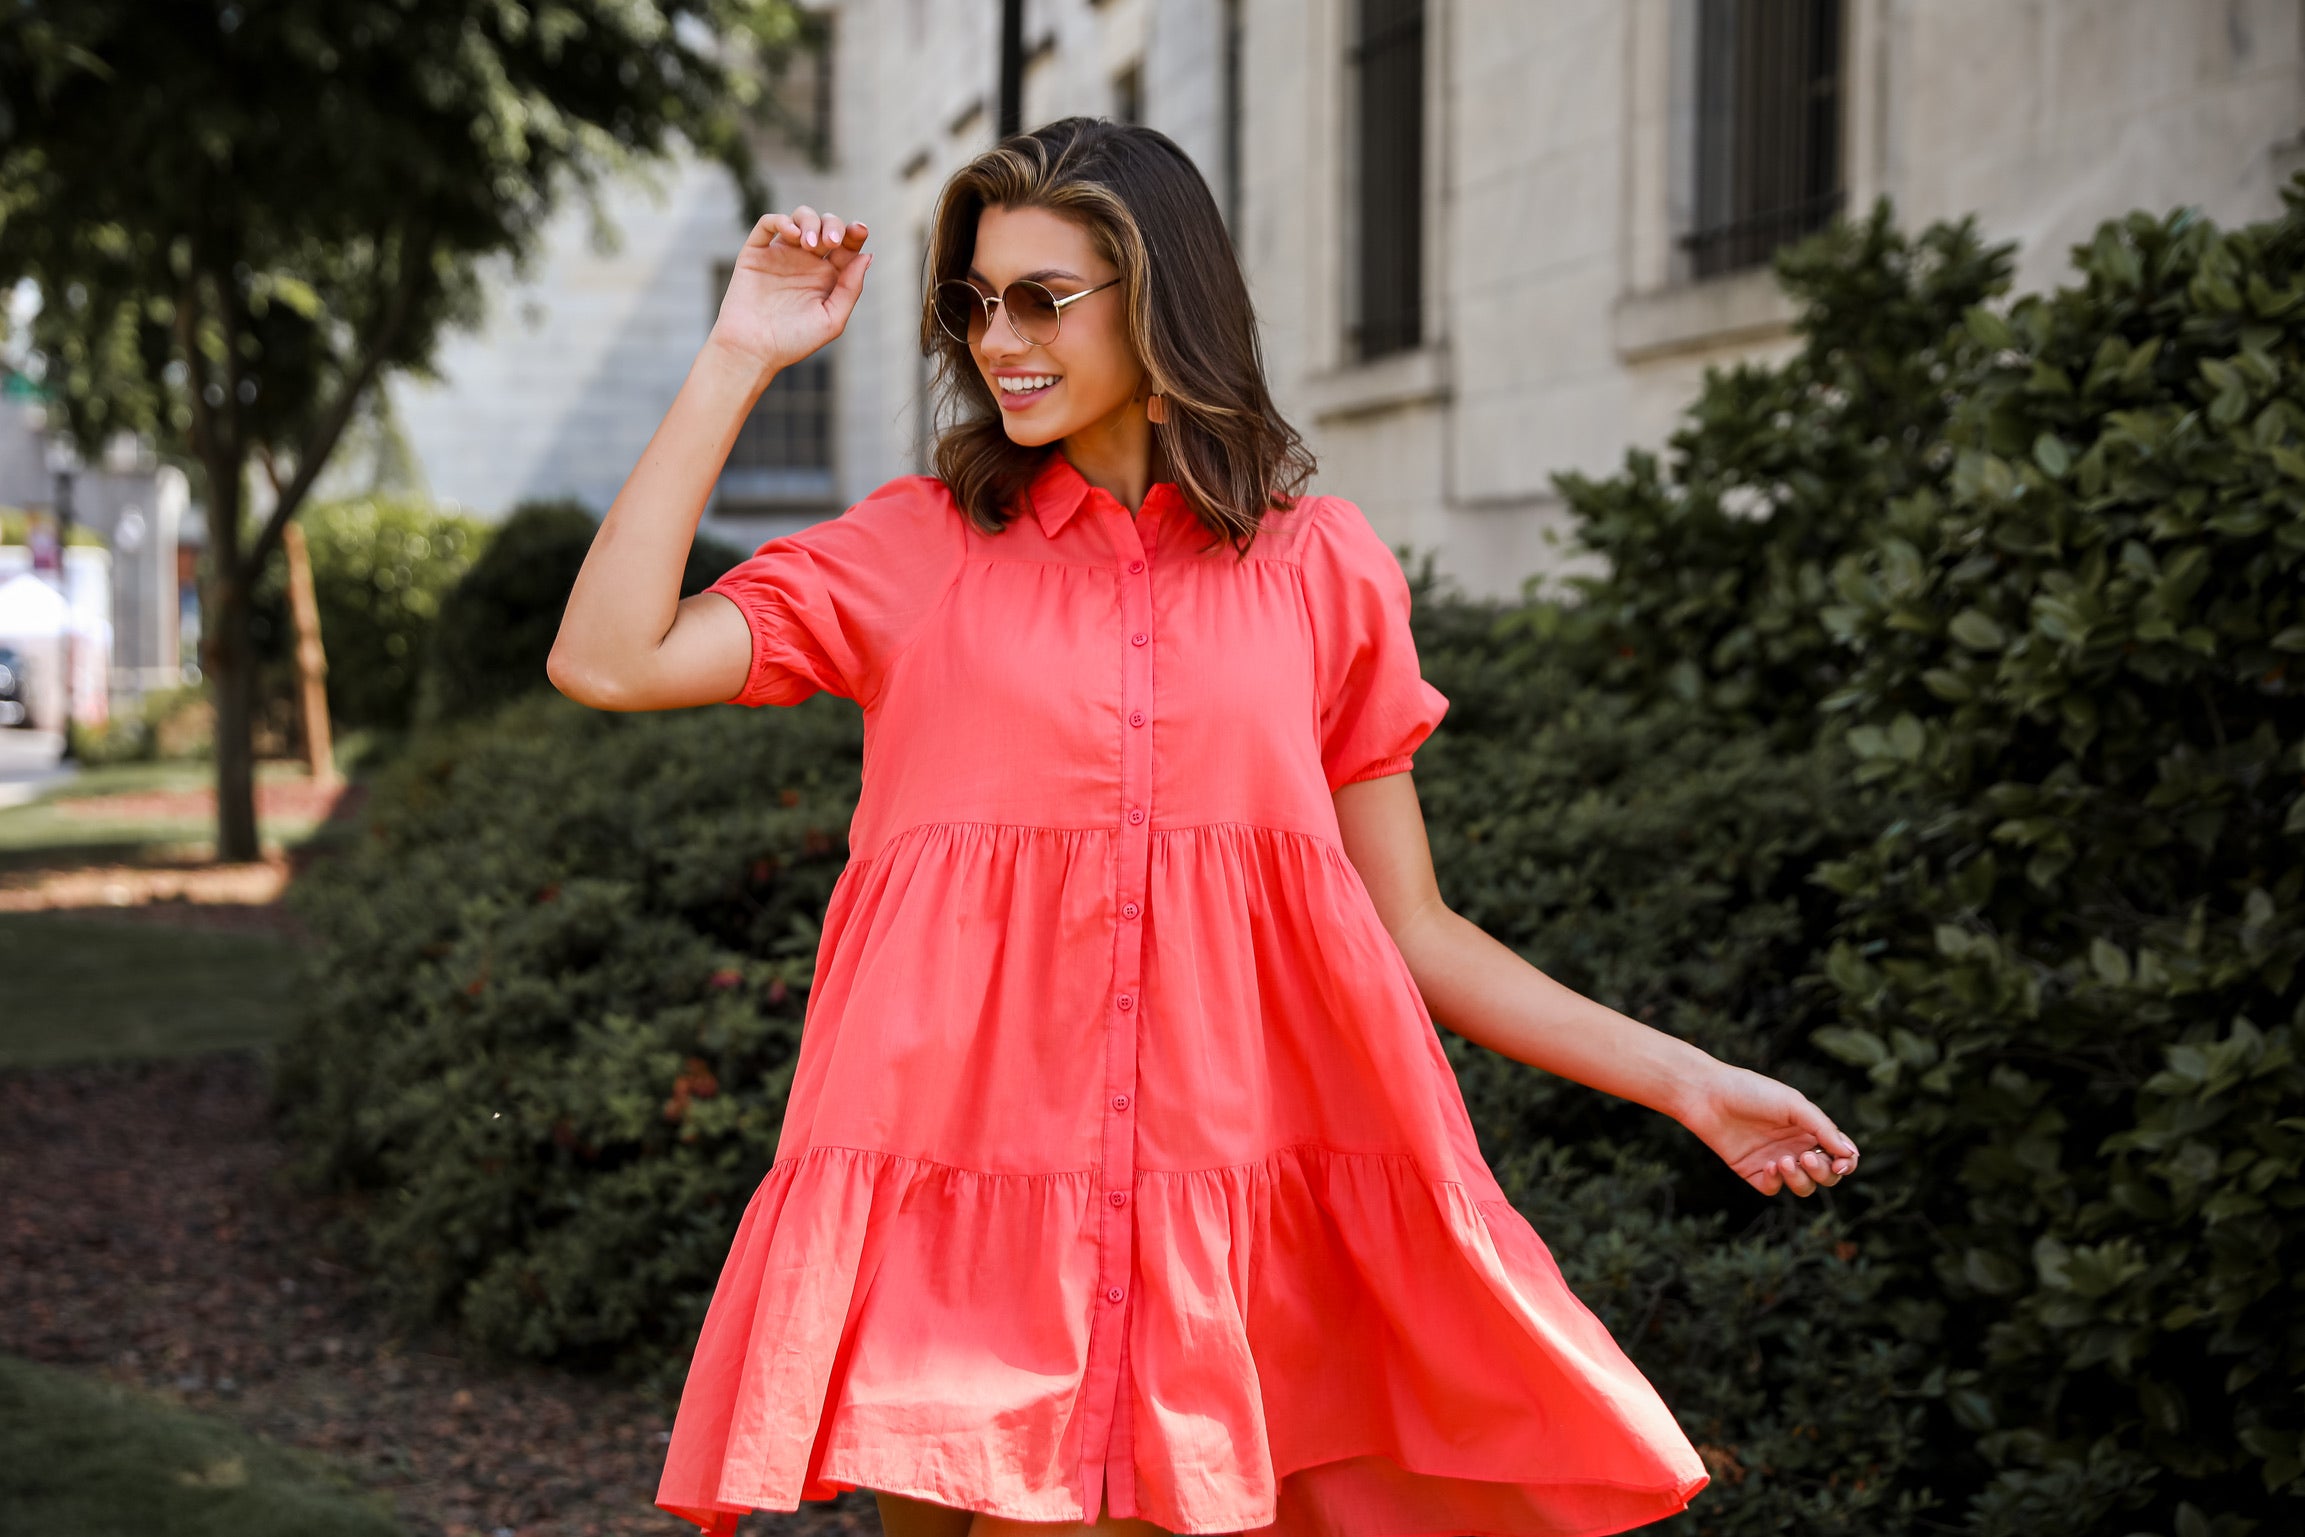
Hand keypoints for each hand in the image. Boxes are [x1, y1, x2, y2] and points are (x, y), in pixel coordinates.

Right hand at [707, 205, 872, 381]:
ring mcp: (781, 254)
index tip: (859, 230)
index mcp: (828, 277)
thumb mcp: (831, 319)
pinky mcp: (756, 252)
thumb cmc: (793, 341)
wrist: (752, 349)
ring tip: (809, 243)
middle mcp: (806, 262)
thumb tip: (866, 256)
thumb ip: (850, 288)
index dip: (854, 233)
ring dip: (809, 222)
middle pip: (826, 226)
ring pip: (800, 218)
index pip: (846, 246)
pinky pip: (768, 225)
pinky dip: (780, 221)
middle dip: (833, 226)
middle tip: (830, 242)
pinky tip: (791, 234)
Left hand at [1678, 1062, 1858, 1196]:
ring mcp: (1775, 1161)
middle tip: (1806, 1157)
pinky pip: (1773, 1189)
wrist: (1708, 1095)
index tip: (1840, 1163)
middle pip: (1825, 1176)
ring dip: (1801, 1180)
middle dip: (1822, 1172)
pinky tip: (1768, 1165)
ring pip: (1803, 1187)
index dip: (1846, 1163)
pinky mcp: (1753, 1172)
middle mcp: (1796, 1147)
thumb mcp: (1793, 1104)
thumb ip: (1823, 1129)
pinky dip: (1776, 1182)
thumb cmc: (1751, 1092)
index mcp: (1810, 1129)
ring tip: (1784, 1161)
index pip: (1840, 1154)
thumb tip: (1850, 1154)